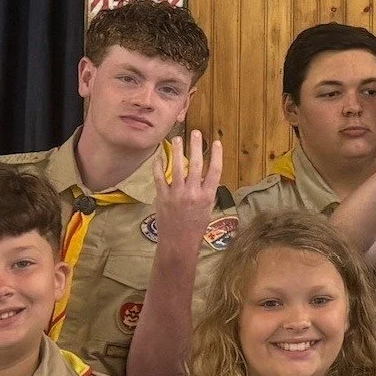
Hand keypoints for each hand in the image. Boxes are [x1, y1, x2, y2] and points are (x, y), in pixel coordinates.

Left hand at [153, 131, 224, 248]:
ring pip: (177, 167)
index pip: (215, 170)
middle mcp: (193, 193)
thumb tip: (206, 176)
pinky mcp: (162, 197)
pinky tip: (159, 156)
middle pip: (196, 164)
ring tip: (177, 138)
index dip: (216, 155)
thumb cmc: (196, 226)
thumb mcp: (208, 208)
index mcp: (207, 196)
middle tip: (196, 133)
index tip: (217, 143)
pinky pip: (159, 178)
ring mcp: (176, 194)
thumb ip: (207, 191)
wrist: (178, 242)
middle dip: (196, 146)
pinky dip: (159, 166)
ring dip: (178, 151)